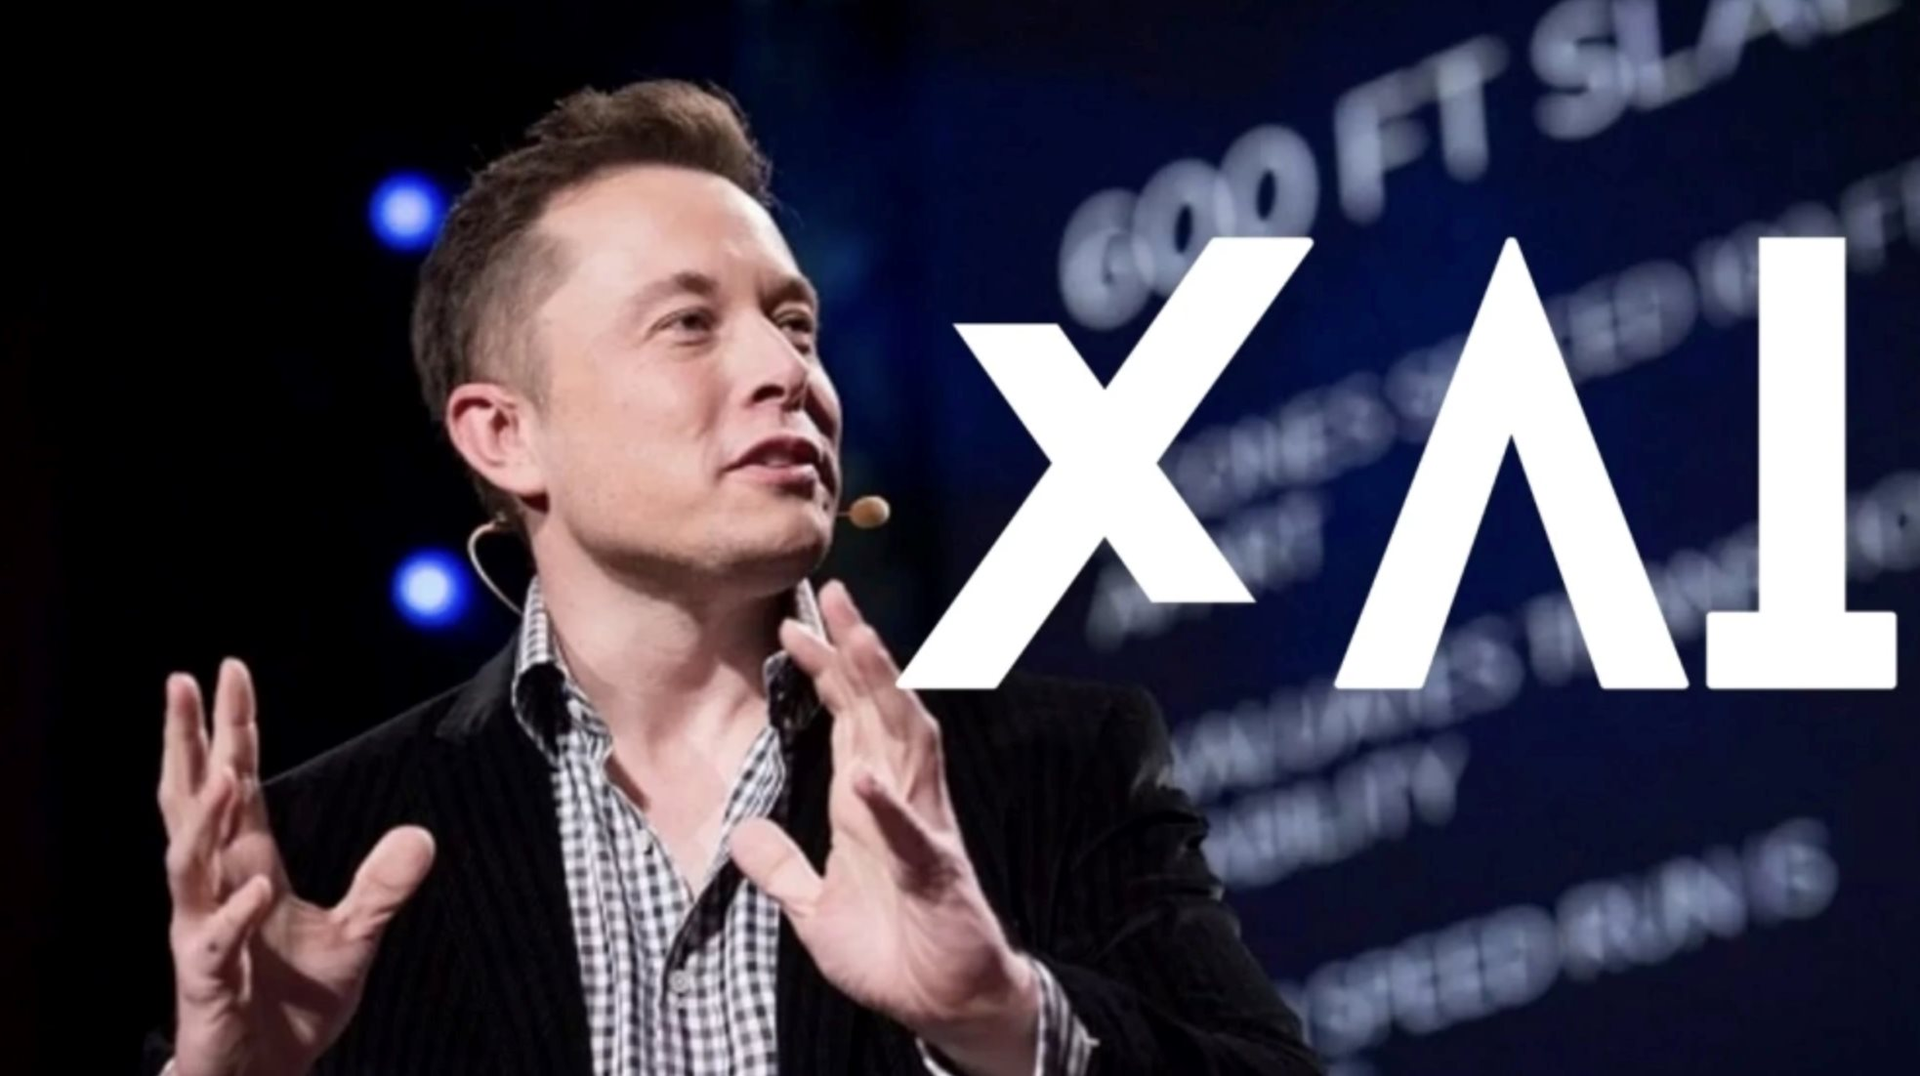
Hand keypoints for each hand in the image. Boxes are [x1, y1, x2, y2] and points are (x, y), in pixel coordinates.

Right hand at [160, 659, 435, 1075]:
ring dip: (204, 818)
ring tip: (224, 772)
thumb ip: (384, 885)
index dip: (231, 728)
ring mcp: (203, 931)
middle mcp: (215, 888)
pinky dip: (235, 913)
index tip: (228, 670)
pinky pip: (214, 941)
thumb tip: (421, 834)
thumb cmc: (295, 1004)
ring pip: (188, 863)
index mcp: (248, 865)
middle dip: (185, 742)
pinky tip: (256, 887)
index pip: (235, 783)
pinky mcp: (206, 981)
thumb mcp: (356, 934)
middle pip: (190, 801)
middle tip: (182, 682)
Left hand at [730, 581, 1039, 1075]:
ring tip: (861, 647)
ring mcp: (923, 829)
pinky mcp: (937, 874)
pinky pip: (912, 834)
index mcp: (869, 799)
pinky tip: (865, 781)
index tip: (793, 622)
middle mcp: (900, 798)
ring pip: (908, 745)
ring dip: (885, 696)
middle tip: (836, 596)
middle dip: (860, 652)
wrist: (944, 1003)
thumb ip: (781, 869)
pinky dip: (889, 807)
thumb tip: (742, 836)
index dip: (825, 669)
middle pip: (881, 710)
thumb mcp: (813, 908)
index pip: (848, 717)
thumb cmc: (890, 948)